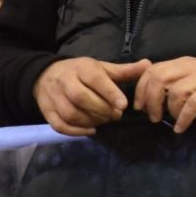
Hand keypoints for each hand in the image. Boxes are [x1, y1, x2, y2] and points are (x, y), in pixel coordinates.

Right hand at [32, 57, 149, 136]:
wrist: (46, 74)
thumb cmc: (81, 72)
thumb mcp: (102, 67)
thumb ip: (124, 70)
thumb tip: (148, 65)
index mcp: (82, 68)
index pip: (95, 80)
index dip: (110, 93)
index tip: (123, 105)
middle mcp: (65, 81)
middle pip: (81, 97)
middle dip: (101, 109)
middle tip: (116, 115)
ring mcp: (53, 97)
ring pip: (70, 113)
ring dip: (90, 120)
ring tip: (105, 120)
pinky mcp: (46, 111)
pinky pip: (58, 124)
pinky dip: (75, 131)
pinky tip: (91, 130)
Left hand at [132, 57, 195, 132]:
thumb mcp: (192, 77)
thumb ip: (173, 81)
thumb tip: (148, 96)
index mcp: (182, 63)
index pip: (152, 70)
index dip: (141, 89)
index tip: (139, 106)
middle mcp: (190, 66)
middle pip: (159, 79)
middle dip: (150, 100)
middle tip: (153, 116)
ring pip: (175, 92)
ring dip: (169, 110)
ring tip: (171, 120)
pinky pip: (193, 104)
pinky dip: (184, 118)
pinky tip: (181, 127)